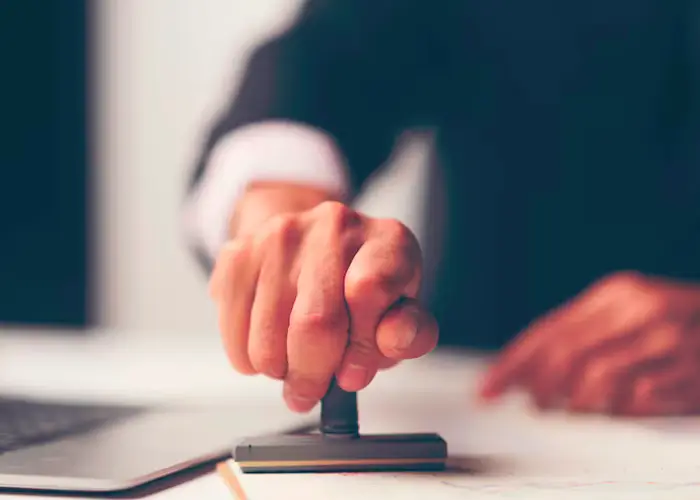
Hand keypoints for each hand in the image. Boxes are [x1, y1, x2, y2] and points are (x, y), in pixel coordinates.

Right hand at [210, 201, 437, 412]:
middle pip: (314, 321)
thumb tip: (395, 338)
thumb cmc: (363, 289)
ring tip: (292, 364)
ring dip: (278, 368)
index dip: (360, 347)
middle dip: (312, 374)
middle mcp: (335, 225)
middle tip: (311, 390)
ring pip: (268, 334)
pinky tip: (268, 347)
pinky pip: (233, 327)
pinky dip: (247, 357)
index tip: (353, 374)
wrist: (314, 246)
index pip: (369, 292)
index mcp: (387, 240)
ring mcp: (282, 233)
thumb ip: (409, 333)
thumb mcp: (401, 313)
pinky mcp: (239, 251)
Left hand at [479, 271, 699, 415]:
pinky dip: (619, 411)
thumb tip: (527, 370)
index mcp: (615, 292)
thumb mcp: (627, 313)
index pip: (548, 330)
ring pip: (596, 379)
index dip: (513, 362)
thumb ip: (581, 335)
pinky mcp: (691, 373)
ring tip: (575, 410)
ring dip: (577, 404)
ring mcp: (667, 341)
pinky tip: (618, 409)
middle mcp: (639, 310)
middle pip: (564, 354)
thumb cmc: (675, 321)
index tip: (489, 387)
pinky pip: (638, 400)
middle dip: (539, 387)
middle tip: (534, 405)